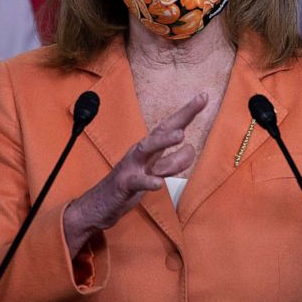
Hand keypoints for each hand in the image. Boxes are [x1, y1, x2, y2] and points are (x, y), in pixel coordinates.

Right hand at [63, 94, 206, 257]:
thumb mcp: (152, 171)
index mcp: (148, 148)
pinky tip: (158, 183)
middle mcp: (140, 152)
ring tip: (182, 137)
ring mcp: (131, 167)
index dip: (187, 112)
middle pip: (161, 130)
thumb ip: (171, 161)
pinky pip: (137, 181)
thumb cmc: (129, 184)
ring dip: (164, 142)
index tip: (204, 96)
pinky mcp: (124, 185)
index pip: (170, 126)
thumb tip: (190, 149)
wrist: (98, 205)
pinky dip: (148, 181)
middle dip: (180, 116)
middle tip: (197, 104)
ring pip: (148, 150)